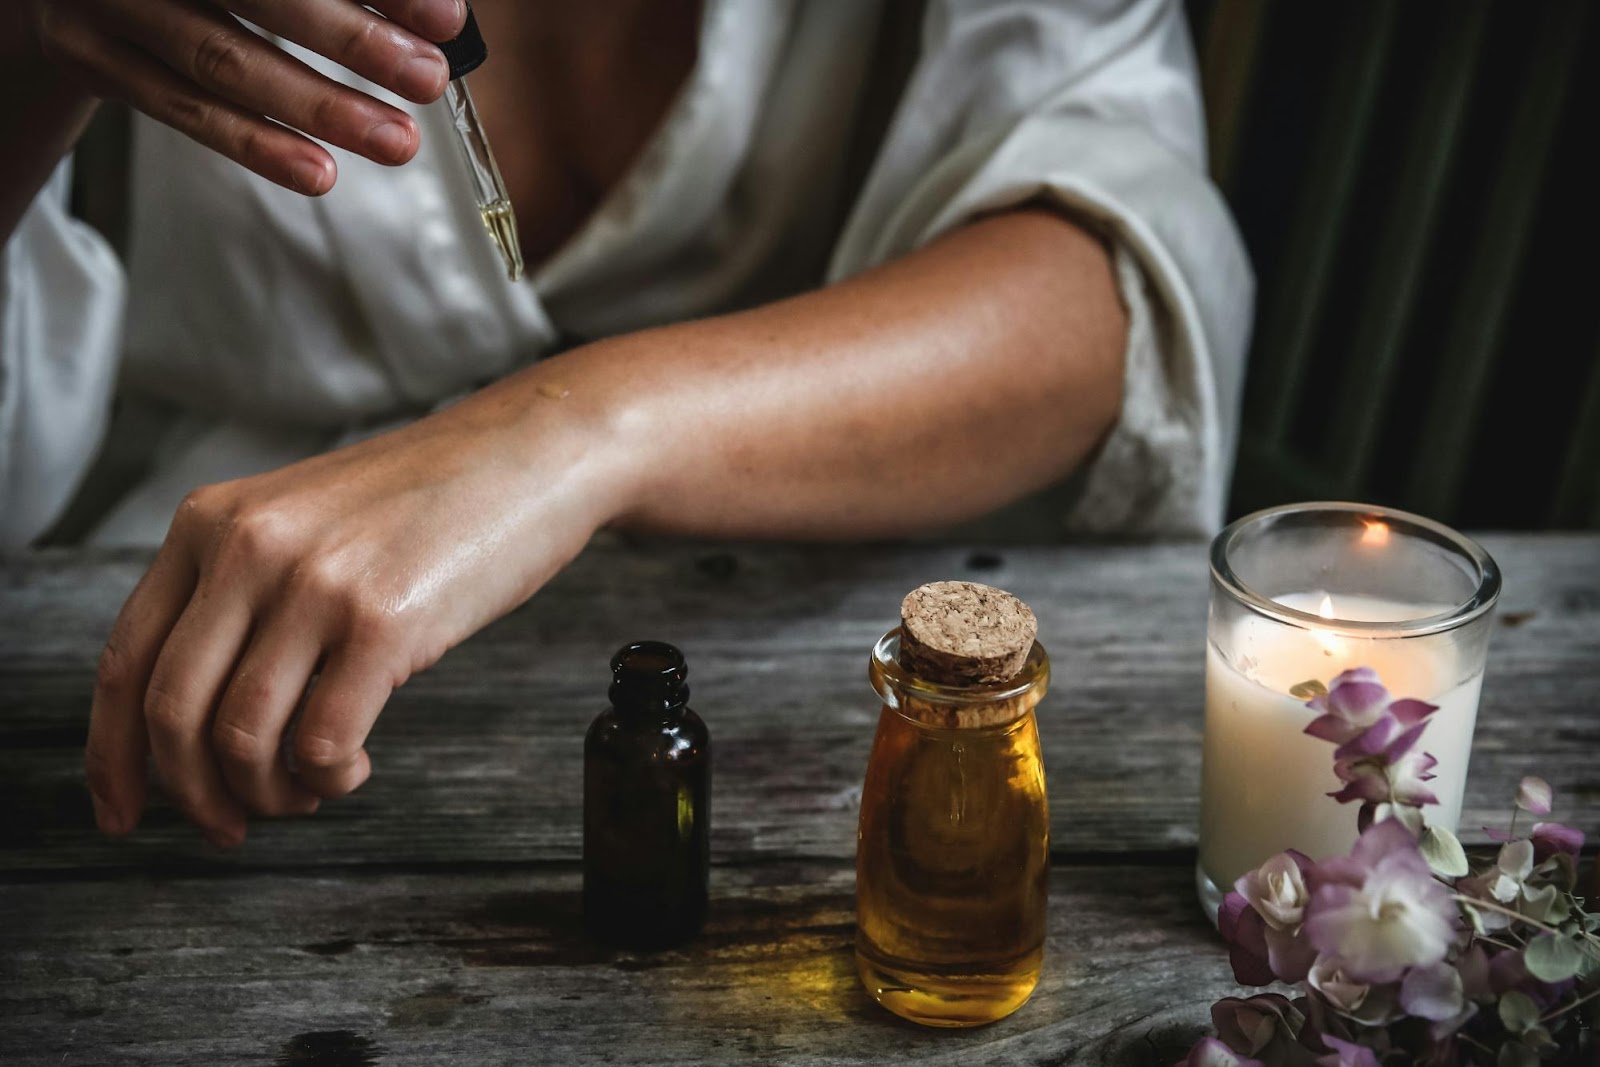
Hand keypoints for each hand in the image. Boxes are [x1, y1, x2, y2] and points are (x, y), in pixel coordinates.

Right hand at [28, 0, 467, 193]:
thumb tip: (437, 15)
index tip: (447, 18)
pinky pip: (180, 108)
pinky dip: (254, 144)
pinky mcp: (90, 55)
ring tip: (396, 142)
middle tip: (430, 79)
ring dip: (318, 106)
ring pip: (222, 59)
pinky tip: (318, 171)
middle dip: (354, 40)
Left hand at [85, 374, 631, 844]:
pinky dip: (327, 778)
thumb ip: (240, 590)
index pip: (125, 660)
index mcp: (211, 521)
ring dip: (267, 794)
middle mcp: (248, 547)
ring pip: (239, 737)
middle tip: (230, 825)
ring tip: (307, 791)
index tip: (121, 810)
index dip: (113, 755)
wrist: (532, 452)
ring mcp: (315, 582)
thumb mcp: (303, 521)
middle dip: (191, 795)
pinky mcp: (384, 622)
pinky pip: (320, 742)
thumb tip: (201, 720)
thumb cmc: (429, 499)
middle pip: (171, 711)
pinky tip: (353, 766)